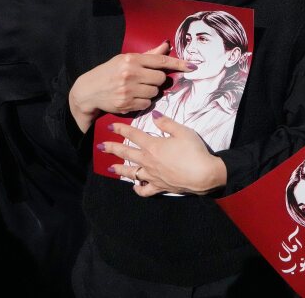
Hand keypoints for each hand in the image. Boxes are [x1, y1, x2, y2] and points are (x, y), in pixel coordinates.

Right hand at [68, 41, 191, 132]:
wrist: (88, 91)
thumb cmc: (109, 72)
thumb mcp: (125, 59)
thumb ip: (148, 55)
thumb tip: (166, 45)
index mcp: (131, 60)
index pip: (161, 61)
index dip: (179, 64)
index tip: (193, 67)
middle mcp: (130, 74)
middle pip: (160, 79)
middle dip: (157, 80)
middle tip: (145, 79)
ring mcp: (128, 90)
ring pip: (155, 92)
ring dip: (150, 91)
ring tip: (136, 88)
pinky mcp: (126, 104)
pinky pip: (147, 104)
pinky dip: (143, 101)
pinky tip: (132, 97)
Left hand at [99, 111, 226, 196]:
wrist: (203, 175)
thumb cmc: (194, 151)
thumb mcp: (183, 131)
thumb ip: (167, 123)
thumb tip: (154, 114)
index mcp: (153, 145)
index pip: (133, 134)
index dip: (121, 129)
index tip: (110, 126)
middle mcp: (148, 161)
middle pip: (126, 153)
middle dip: (112, 148)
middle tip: (102, 146)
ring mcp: (152, 175)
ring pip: (131, 172)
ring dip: (119, 169)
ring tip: (110, 168)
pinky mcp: (159, 187)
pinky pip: (144, 190)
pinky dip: (138, 189)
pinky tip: (135, 186)